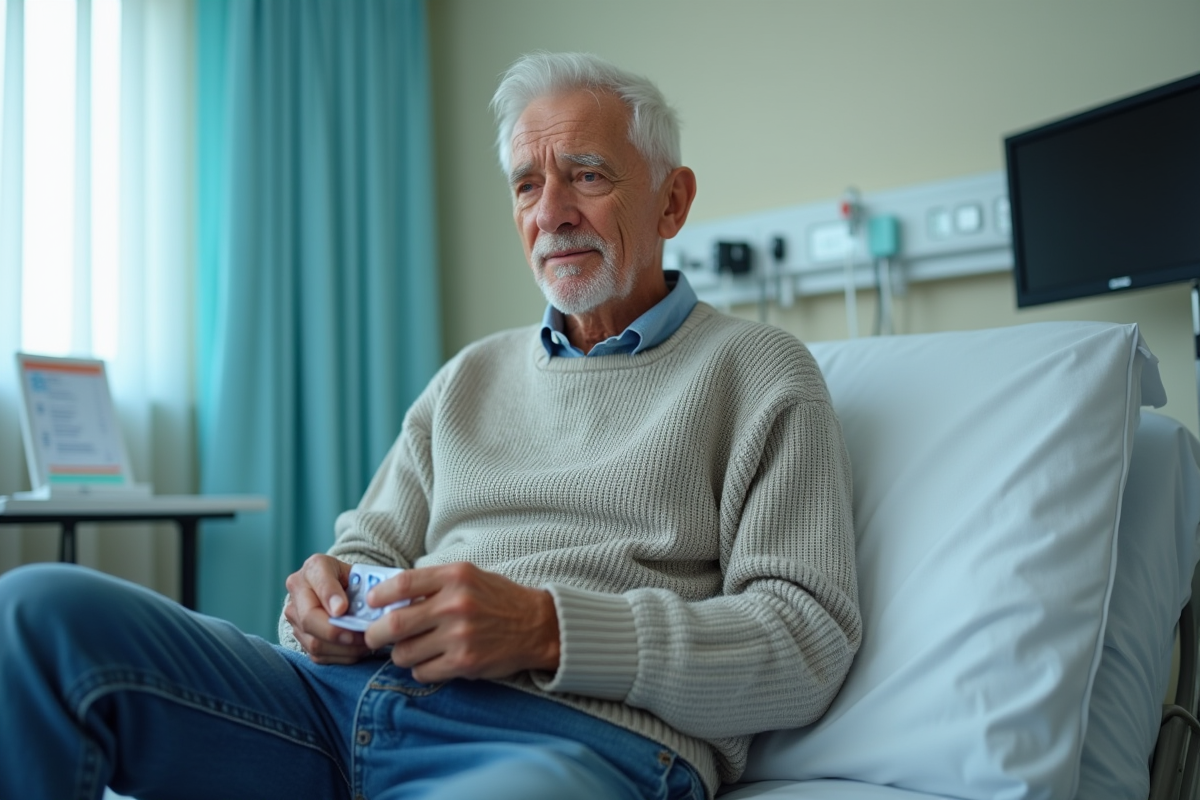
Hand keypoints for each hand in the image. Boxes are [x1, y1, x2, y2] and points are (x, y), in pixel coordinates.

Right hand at [283, 554, 373, 664]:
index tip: (343, 609)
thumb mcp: (358, 573)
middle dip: (338, 632)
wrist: (340, 588)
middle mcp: (297, 591)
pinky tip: (358, 649)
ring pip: (314, 642)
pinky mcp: (300, 637)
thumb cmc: (352, 580)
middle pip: (310, 619)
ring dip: (344, 648)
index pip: (320, 581)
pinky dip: (342, 656)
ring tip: (366, 643)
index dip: (330, 596)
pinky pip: (319, 655)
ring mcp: (295, 617)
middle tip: (363, 636)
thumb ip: (360, 585)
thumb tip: (351, 610)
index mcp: (313, 568)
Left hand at [362, 562, 559, 682]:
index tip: (371, 603)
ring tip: (410, 650)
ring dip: (400, 655)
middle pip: (394, 623)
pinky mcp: (465, 663)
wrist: (538, 625)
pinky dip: (420, 670)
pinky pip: (423, 672)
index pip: (402, 583)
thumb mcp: (469, 577)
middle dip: (376, 634)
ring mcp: (460, 636)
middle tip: (374, 636)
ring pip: (404, 653)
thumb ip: (434, 584)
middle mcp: (456, 605)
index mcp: (455, 577)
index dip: (379, 595)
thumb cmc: (498, 599)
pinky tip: (430, 662)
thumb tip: (390, 598)